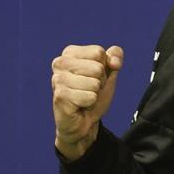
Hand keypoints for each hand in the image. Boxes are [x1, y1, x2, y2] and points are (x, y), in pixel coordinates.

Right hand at [51, 44, 123, 160]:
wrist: (84, 121)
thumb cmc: (93, 93)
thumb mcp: (108, 72)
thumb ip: (115, 57)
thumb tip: (115, 61)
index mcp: (70, 53)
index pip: (99, 52)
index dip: (104, 67)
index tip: (94, 77)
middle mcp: (60, 63)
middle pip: (98, 68)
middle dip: (100, 82)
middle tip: (89, 90)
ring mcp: (58, 79)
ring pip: (95, 83)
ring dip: (95, 94)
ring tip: (84, 97)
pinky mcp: (60, 96)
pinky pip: (90, 97)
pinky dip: (90, 103)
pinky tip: (81, 105)